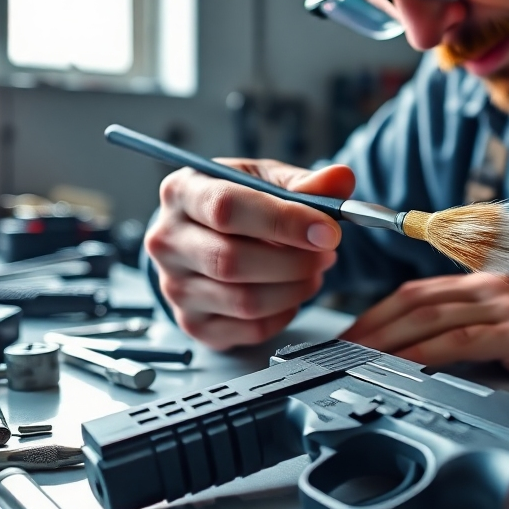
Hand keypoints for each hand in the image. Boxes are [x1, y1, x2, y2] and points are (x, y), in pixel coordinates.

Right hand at [145, 158, 354, 348]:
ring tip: (313, 270)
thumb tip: (341, 179)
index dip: (283, 222)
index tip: (328, 231)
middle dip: (294, 261)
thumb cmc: (239, 202)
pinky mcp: (193, 323)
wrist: (207, 236)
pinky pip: (249, 329)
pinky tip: (291, 292)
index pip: (226, 208)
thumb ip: (305, 182)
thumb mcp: (269, 181)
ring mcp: (174, 287)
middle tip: (327, 253)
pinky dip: (283, 313)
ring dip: (294, 288)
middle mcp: (167, 240)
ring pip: (244, 301)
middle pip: (232, 260)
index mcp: (182, 192)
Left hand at [341, 274, 508, 379]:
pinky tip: (405, 364)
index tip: (349, 336)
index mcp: (480, 283)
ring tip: (361, 358)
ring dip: (389, 340)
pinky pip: (460, 340)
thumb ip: (460, 334)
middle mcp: (489, 287)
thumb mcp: (499, 330)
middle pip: (414, 302)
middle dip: (372, 327)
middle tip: (341, 349)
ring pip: (431, 318)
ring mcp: (505, 305)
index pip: (414, 293)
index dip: (376, 313)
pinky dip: (426, 352)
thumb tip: (409, 355)